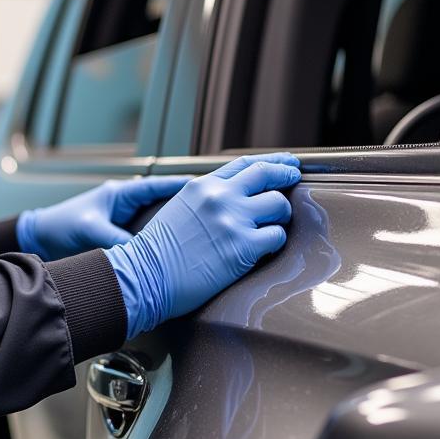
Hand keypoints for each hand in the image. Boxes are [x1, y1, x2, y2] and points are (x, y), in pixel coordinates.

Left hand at [16, 176, 190, 260]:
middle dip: (185, 211)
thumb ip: (114, 239)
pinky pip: (146, 243)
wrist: (41, 239)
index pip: (158, 186)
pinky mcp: (122, 241)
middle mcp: (127, 206)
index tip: (204, 187)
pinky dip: (158, 249)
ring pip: (157, 226)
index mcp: (122, 194)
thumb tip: (138, 254)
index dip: (181, 187)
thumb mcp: (90, 229)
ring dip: (173, 232)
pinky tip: (172, 258)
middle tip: (209, 216)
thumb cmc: (61, 225)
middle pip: (164, 206)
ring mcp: (126, 224)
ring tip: (197, 239)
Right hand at [103, 154, 300, 337]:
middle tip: (295, 181)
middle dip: (286, 177)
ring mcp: (233, 220)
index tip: (287, 163)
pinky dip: (274, 243)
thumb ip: (206, 198)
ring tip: (271, 227)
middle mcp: (220, 197)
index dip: (272, 162)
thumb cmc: (157, 251)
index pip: (246, 164)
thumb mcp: (179, 208)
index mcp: (203, 185)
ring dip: (280, 217)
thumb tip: (234, 196)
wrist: (144, 276)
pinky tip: (263, 250)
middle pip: (267, 175)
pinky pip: (277, 237)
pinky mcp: (243, 247)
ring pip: (278, 205)